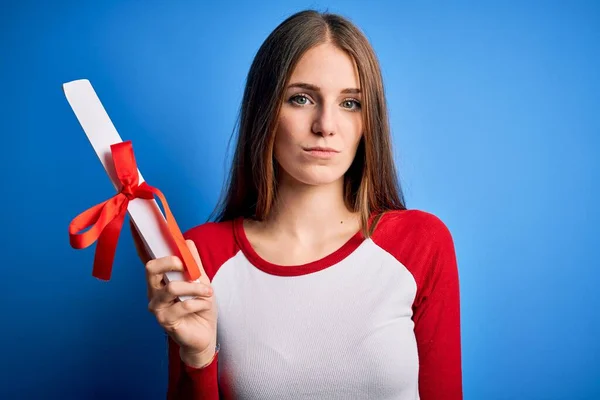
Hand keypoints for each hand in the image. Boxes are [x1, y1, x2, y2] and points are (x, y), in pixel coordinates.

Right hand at [130, 221, 217, 366]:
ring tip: (207, 292)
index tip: (135, 222)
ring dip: (194, 288)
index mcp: (160, 278)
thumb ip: (193, 263)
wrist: (205, 335)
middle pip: (151, 267)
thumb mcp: (201, 281)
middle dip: (170, 262)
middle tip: (188, 266)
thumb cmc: (199, 307)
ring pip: (171, 288)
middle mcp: (153, 290)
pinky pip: (182, 305)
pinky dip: (198, 302)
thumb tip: (187, 241)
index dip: (139, 241)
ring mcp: (156, 306)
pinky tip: (204, 305)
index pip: (147, 257)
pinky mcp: (165, 321)